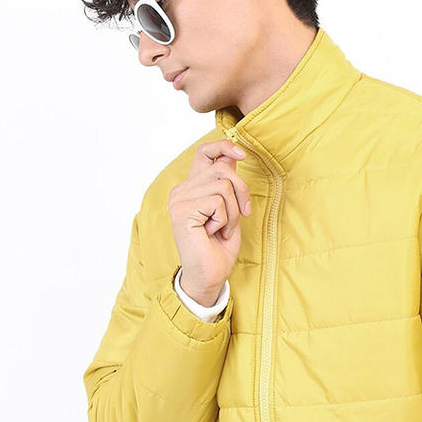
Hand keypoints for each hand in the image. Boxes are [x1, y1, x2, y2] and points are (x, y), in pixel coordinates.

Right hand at [168, 138, 251, 301]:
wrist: (210, 275)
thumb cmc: (219, 246)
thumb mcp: (230, 209)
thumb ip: (228, 183)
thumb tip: (234, 154)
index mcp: (192, 187)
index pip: (204, 152)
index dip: (224, 146)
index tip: (242, 154)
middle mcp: (181, 190)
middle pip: (223, 169)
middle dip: (241, 191)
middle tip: (242, 214)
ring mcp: (179, 200)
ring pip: (223, 186)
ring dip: (232, 211)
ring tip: (222, 228)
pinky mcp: (183, 211)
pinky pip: (218, 202)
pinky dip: (225, 220)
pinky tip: (214, 233)